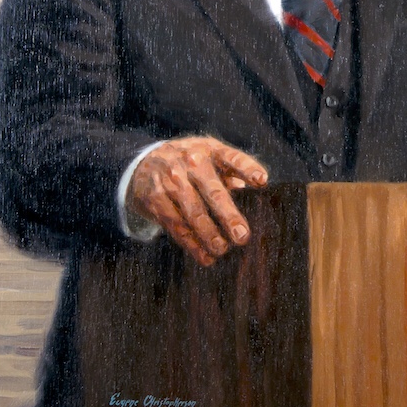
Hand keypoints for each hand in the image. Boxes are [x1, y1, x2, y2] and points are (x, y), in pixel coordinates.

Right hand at [128, 136, 267, 266]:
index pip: (232, 158)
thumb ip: (233, 171)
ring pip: (193, 213)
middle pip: (213, 192)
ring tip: (223, 249)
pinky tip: (205, 256)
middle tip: (242, 236)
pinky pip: (176, 225)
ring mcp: (171, 181)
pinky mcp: (155, 199)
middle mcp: (190, 163)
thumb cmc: (191, 162)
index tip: (262, 181)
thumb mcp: (210, 156)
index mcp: (210, 150)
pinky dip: (192, 244)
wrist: (144, 162)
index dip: (247, 169)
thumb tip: (258, 187)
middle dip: (228, 216)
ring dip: (209, 235)